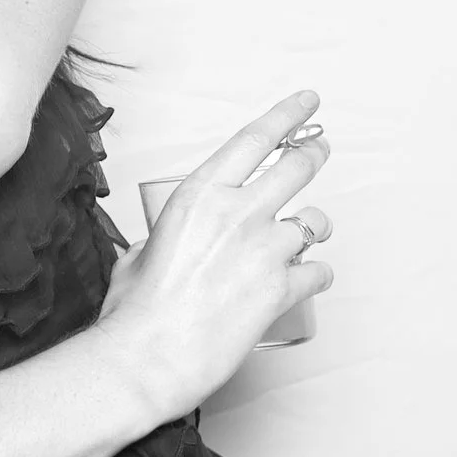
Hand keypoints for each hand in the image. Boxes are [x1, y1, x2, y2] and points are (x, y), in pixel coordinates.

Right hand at [95, 91, 336, 419]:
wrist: (149, 354)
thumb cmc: (137, 307)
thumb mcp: (143, 249)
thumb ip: (171, 234)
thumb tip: (182, 240)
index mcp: (199, 194)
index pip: (255, 138)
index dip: (288, 115)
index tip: (308, 102)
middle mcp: (238, 213)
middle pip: (298, 167)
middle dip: (314, 154)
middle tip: (319, 149)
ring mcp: (265, 251)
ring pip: (316, 222)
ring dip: (312, 225)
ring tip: (302, 235)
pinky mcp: (282, 290)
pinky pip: (320, 272)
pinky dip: (315, 275)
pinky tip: (305, 280)